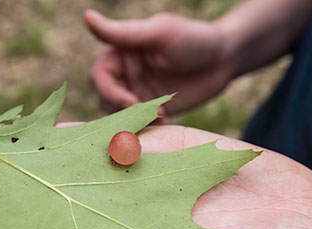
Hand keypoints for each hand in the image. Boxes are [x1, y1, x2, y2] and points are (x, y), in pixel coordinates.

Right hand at [85, 10, 231, 114]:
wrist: (224, 60)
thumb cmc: (194, 39)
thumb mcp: (159, 34)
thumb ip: (123, 33)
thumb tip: (87, 16)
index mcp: (120, 54)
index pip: (99, 77)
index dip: (111, 92)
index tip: (133, 102)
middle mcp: (125, 75)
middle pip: (106, 100)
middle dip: (124, 111)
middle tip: (152, 113)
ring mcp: (138, 94)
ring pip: (120, 116)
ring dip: (137, 121)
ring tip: (162, 117)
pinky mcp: (152, 111)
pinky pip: (139, 125)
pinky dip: (148, 128)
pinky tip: (167, 122)